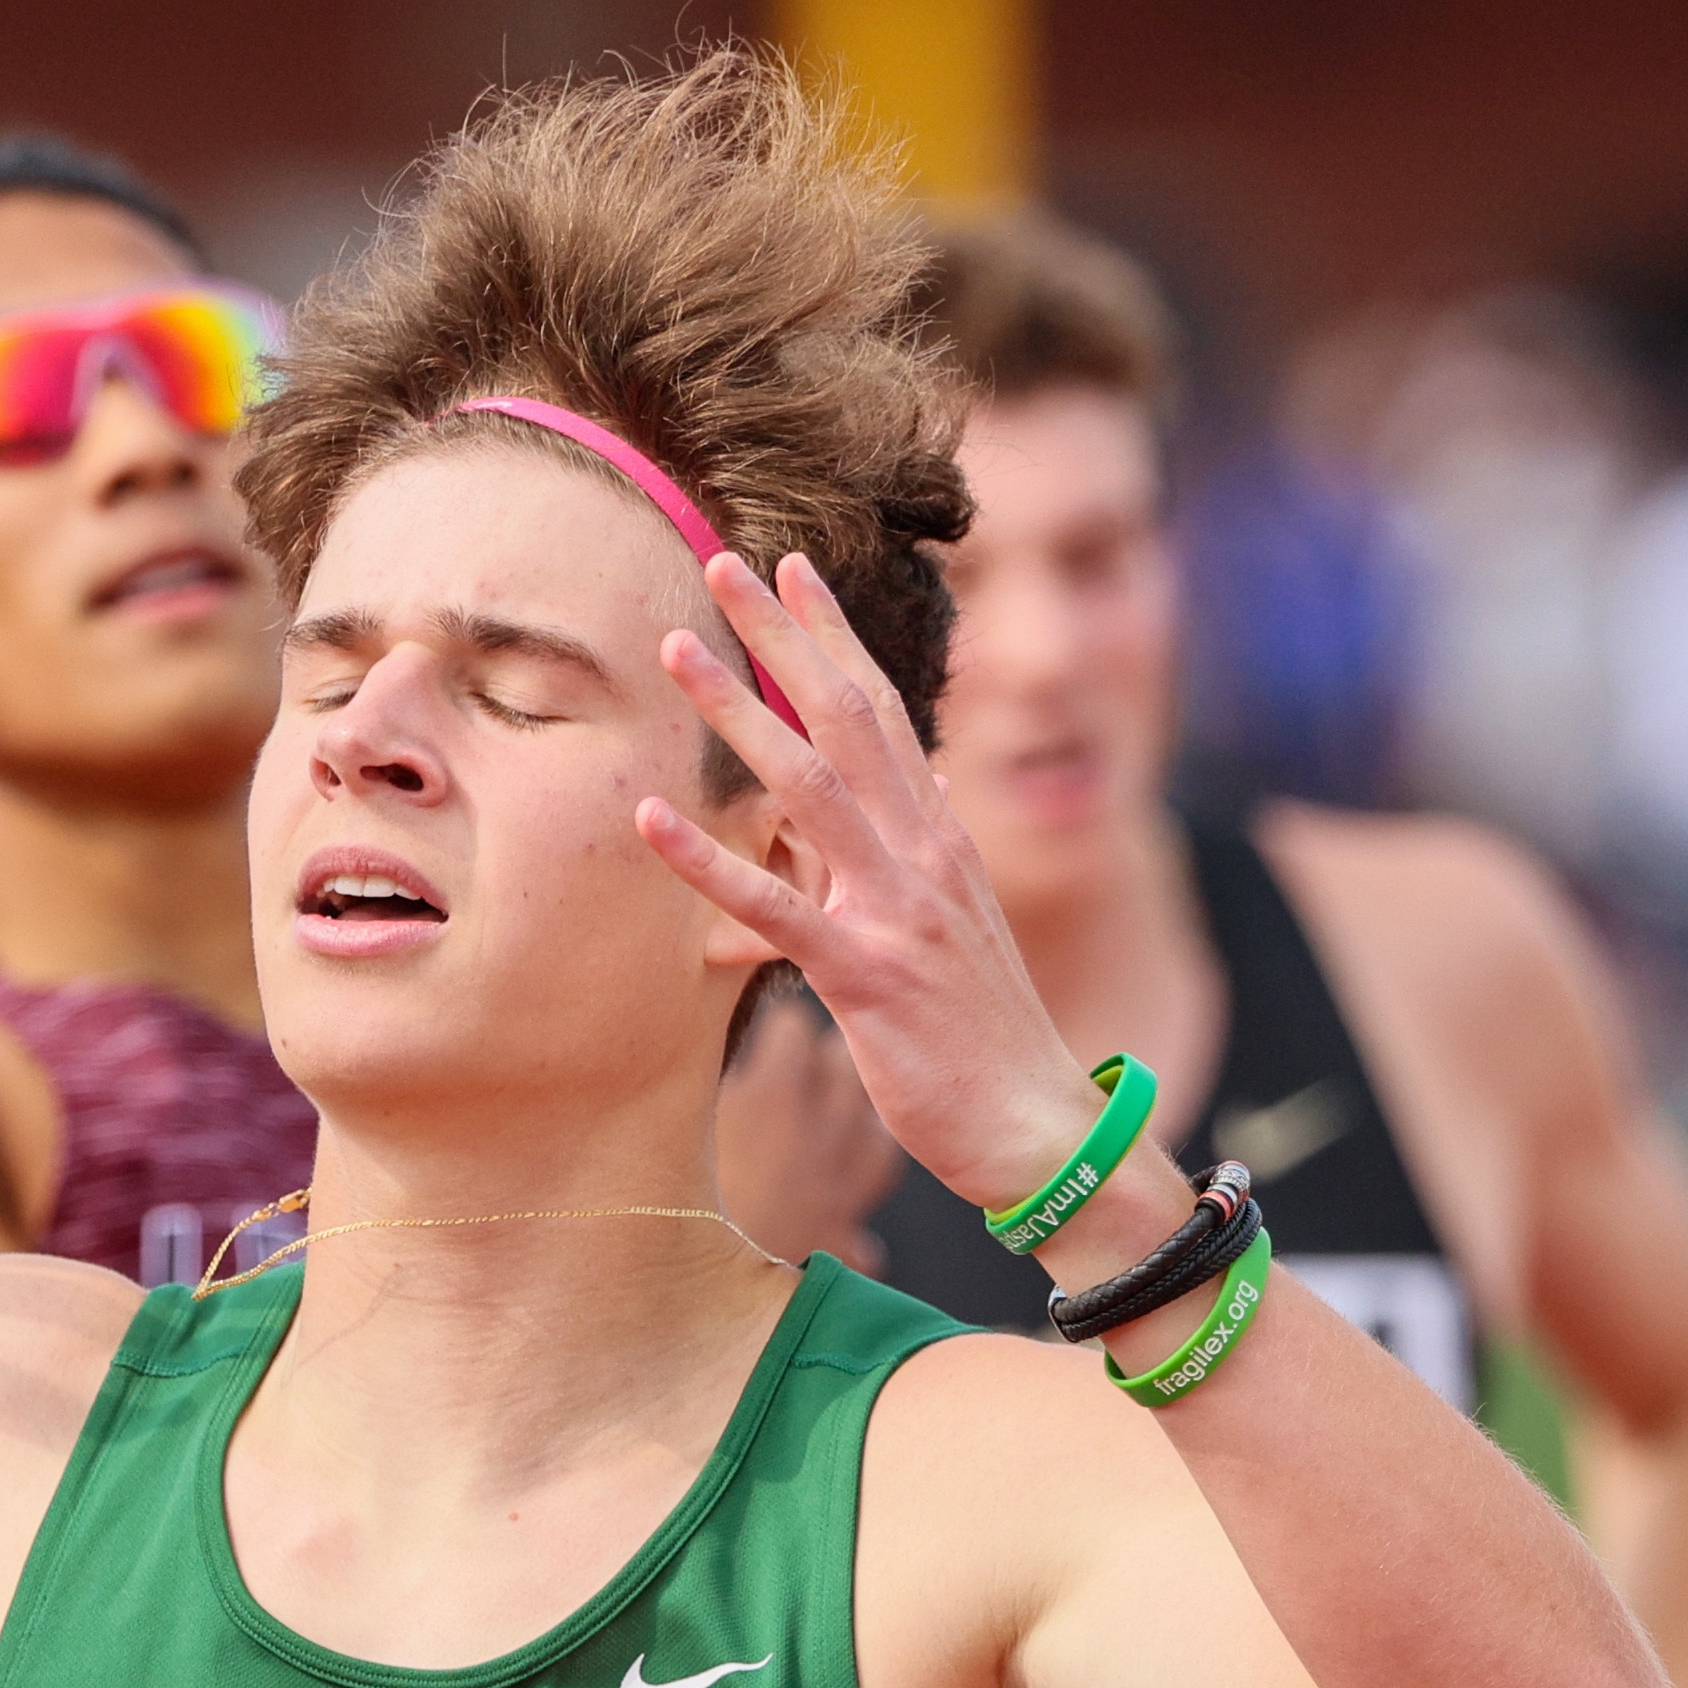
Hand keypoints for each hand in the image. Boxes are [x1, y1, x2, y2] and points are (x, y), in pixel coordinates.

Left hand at [633, 553, 1111, 1215]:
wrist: (1036, 1127)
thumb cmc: (980, 1038)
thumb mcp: (948, 928)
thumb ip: (910, 859)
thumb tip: (901, 794)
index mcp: (939, 837)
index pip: (883, 709)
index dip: (833, 635)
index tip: (790, 566)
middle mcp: (923, 852)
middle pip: (844, 716)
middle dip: (781, 634)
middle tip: (720, 559)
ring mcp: (897, 909)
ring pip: (807, 785)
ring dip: (736, 711)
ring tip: (673, 650)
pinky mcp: (867, 975)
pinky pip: (777, 908)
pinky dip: (709, 862)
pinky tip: (650, 819)